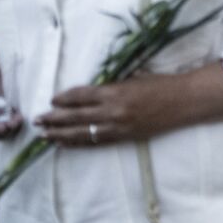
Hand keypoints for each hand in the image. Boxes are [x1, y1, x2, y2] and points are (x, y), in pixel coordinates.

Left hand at [35, 77, 181, 146]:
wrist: (185, 101)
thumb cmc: (162, 84)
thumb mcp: (134, 78)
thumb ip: (112, 85)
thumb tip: (91, 92)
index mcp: (115, 91)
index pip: (80, 96)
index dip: (63, 99)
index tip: (51, 101)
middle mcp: (113, 110)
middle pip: (76, 116)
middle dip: (54, 119)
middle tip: (36, 121)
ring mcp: (119, 126)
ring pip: (82, 132)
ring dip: (61, 134)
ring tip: (44, 136)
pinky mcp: (125, 137)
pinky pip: (97, 142)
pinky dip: (79, 143)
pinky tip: (66, 144)